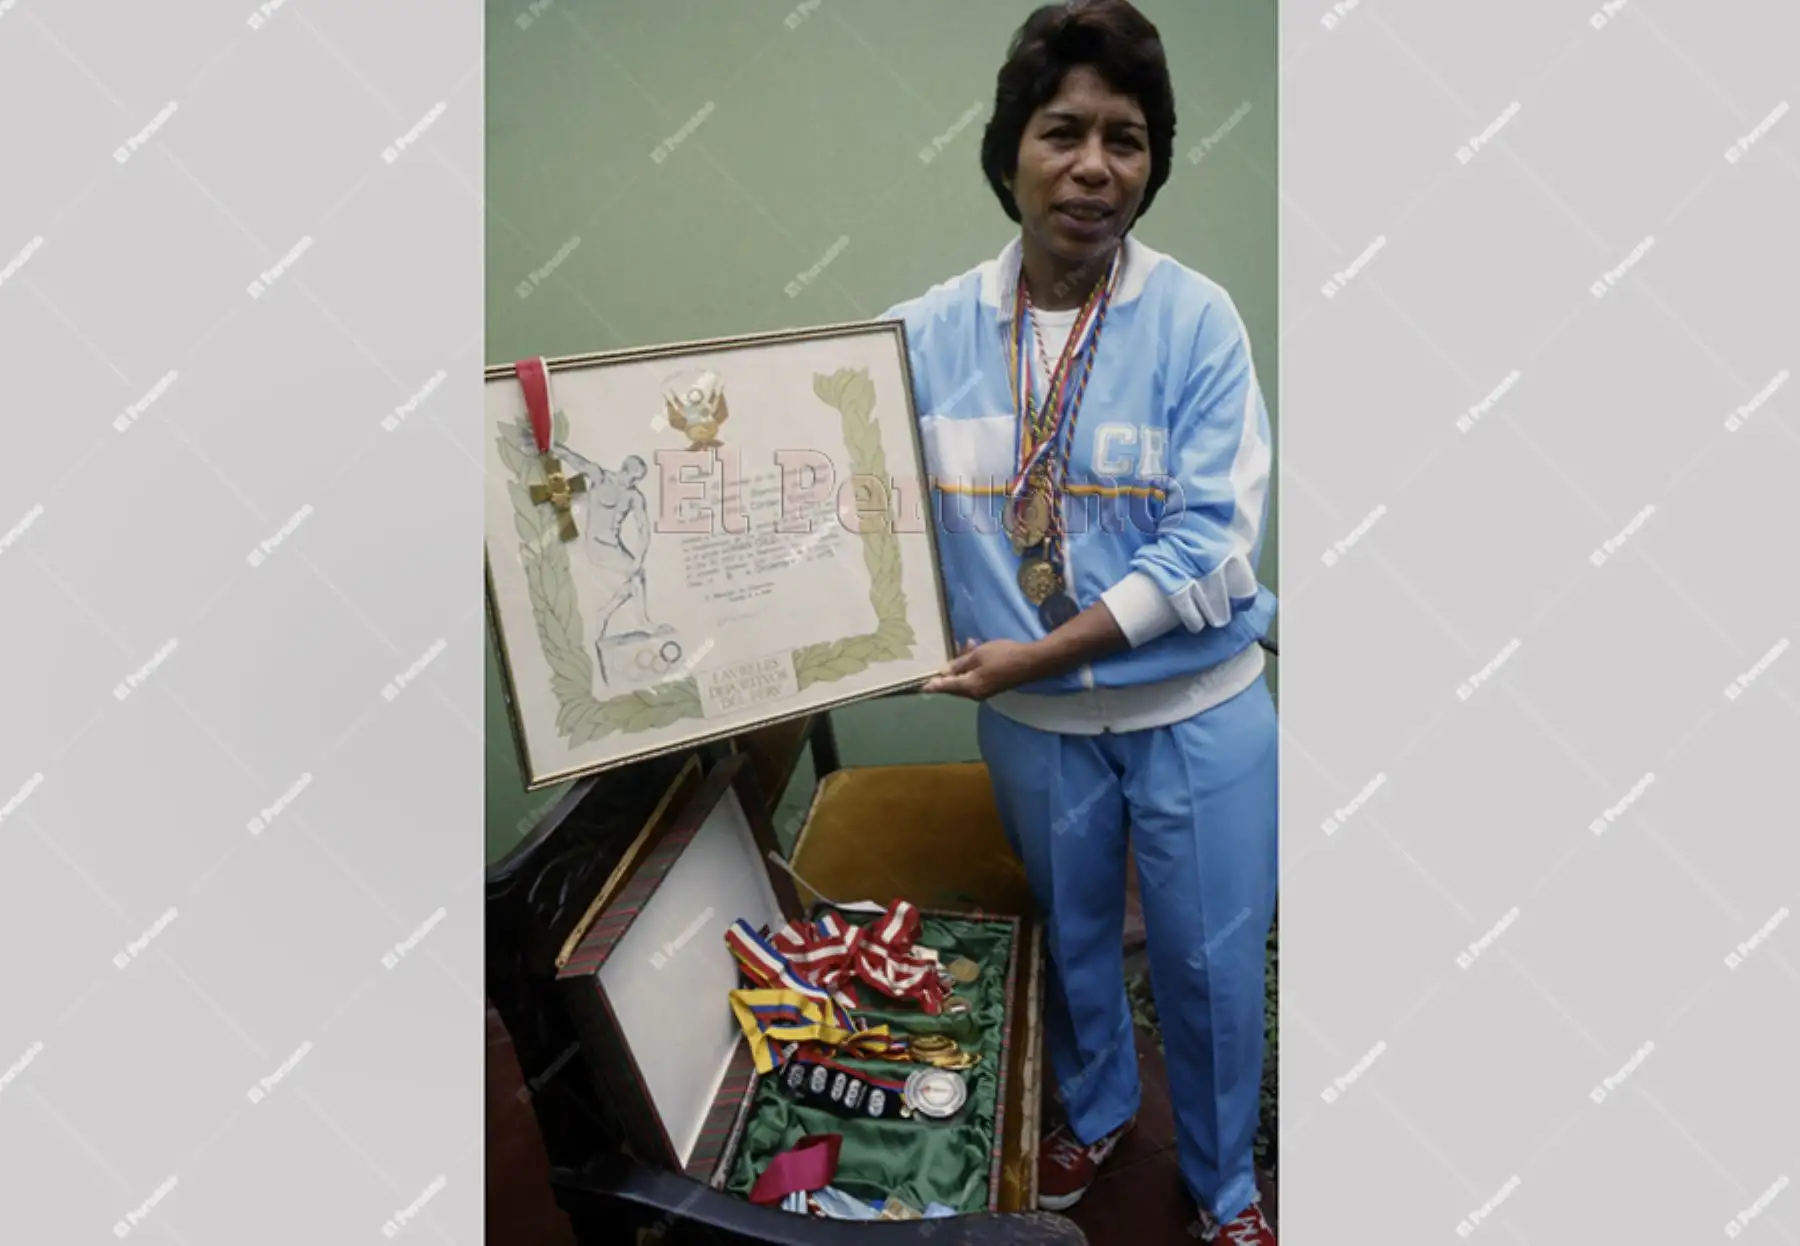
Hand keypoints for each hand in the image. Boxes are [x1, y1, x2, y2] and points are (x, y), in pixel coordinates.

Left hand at [921, 638, 1043, 700]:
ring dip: (963, 665)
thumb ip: (959, 664)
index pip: (945, 686)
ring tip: (970, 644)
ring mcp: (984, 692)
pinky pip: (974, 679)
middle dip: (950, 670)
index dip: (932, 685)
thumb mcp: (978, 655)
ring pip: (964, 680)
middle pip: (954, 685)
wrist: (1032, 662)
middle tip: (952, 653)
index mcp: (969, 686)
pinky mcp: (991, 687)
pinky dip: (971, 668)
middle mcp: (974, 694)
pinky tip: (976, 651)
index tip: (919, 686)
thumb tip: (943, 672)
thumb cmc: (1004, 655)